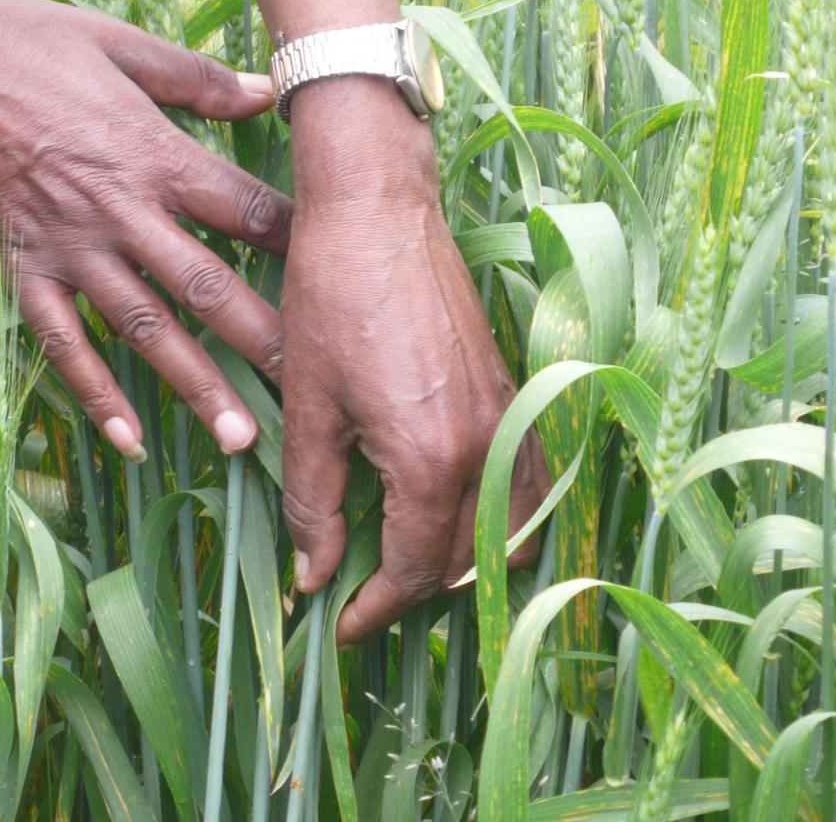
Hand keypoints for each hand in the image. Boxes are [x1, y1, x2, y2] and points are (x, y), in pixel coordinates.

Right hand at [0, 0, 287, 458]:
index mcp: (153, 151)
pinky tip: (129, 440)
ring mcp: (67, 247)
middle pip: (209, 286)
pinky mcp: (17, 269)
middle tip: (313, 392)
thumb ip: (195, 78)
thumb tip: (269, 87)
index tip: (344, 278)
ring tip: (240, 437)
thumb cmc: (13, 39)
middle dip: (265, 341)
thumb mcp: (115, 42)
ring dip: (196, 385)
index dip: (299, 244)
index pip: (247, 208)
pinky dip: (96, 394)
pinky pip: (64, 345)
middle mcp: (120, 209)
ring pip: (146, 329)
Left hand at [278, 81, 547, 643]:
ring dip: (469, 561)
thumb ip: (313, 501)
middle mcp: (487, 448)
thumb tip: (310, 575)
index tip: (339, 624)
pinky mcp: (513, 390)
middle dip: (415, 591)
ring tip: (412, 566)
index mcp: (432, 460)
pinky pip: (527, 481)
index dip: (373, 607)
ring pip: (513, 529)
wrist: (379, 211)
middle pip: (466, 560)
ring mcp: (510, 418)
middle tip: (363, 597)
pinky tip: (456, 511)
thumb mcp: (309, 408)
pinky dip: (500, 516)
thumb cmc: (333, 298)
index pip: (412, 570)